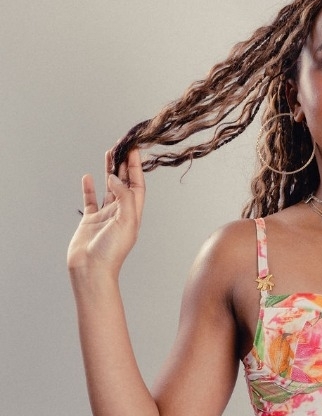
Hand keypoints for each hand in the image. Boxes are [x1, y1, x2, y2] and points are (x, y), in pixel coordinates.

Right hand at [68, 148, 145, 276]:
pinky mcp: (90, 221)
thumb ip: (124, 197)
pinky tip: (89, 176)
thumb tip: (115, 178)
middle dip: (124, 164)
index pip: (137, 185)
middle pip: (124, 183)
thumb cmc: (111, 252)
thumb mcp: (125, 222)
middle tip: (123, 145)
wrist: (91, 270)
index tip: (134, 149)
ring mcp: (105, 216)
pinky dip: (90, 188)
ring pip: (108, 188)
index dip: (136, 167)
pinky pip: (90, 200)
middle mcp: (120, 213)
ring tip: (109, 153)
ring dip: (109, 170)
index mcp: (133, 214)